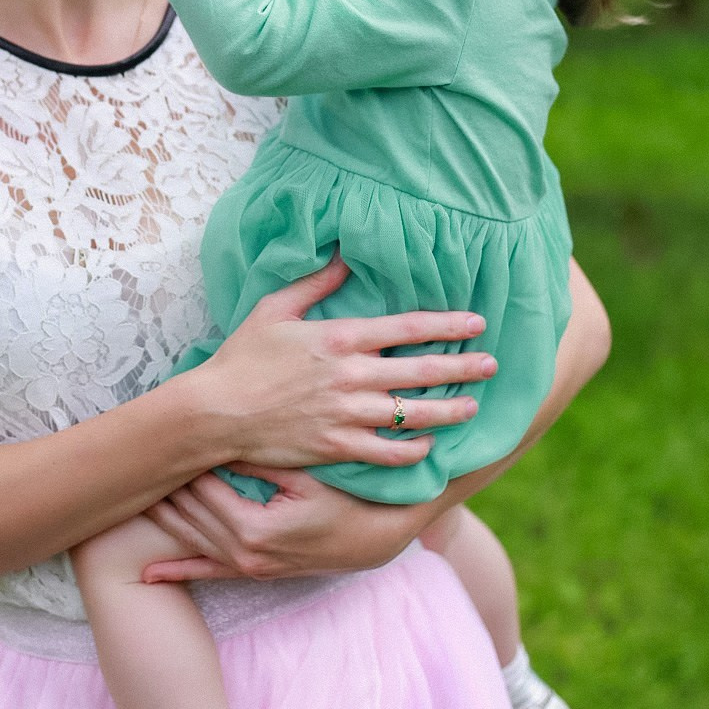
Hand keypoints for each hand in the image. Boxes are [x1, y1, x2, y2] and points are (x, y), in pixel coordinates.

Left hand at [143, 467, 434, 582]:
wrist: (378, 537)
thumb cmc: (349, 498)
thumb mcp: (308, 474)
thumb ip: (263, 460)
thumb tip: (221, 437)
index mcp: (254, 529)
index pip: (203, 490)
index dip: (181, 464)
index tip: (161, 439)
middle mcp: (245, 555)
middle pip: (190, 515)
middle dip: (163, 489)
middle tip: (135, 463)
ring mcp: (248, 568)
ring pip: (193, 541)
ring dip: (164, 520)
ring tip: (133, 497)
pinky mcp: (255, 573)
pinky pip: (208, 573)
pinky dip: (178, 569)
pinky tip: (149, 572)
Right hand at [183, 254, 494, 475]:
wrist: (215, 412)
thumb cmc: (241, 357)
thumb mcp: (275, 308)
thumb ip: (315, 283)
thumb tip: (344, 255)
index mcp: (339, 337)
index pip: (408, 327)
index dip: (447, 324)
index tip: (476, 322)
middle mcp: (350, 376)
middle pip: (421, 371)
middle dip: (462, 367)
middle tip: (492, 364)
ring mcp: (345, 415)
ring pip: (411, 414)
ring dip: (449, 410)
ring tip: (473, 406)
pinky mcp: (336, 448)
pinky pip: (387, 453)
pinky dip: (413, 450)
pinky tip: (428, 446)